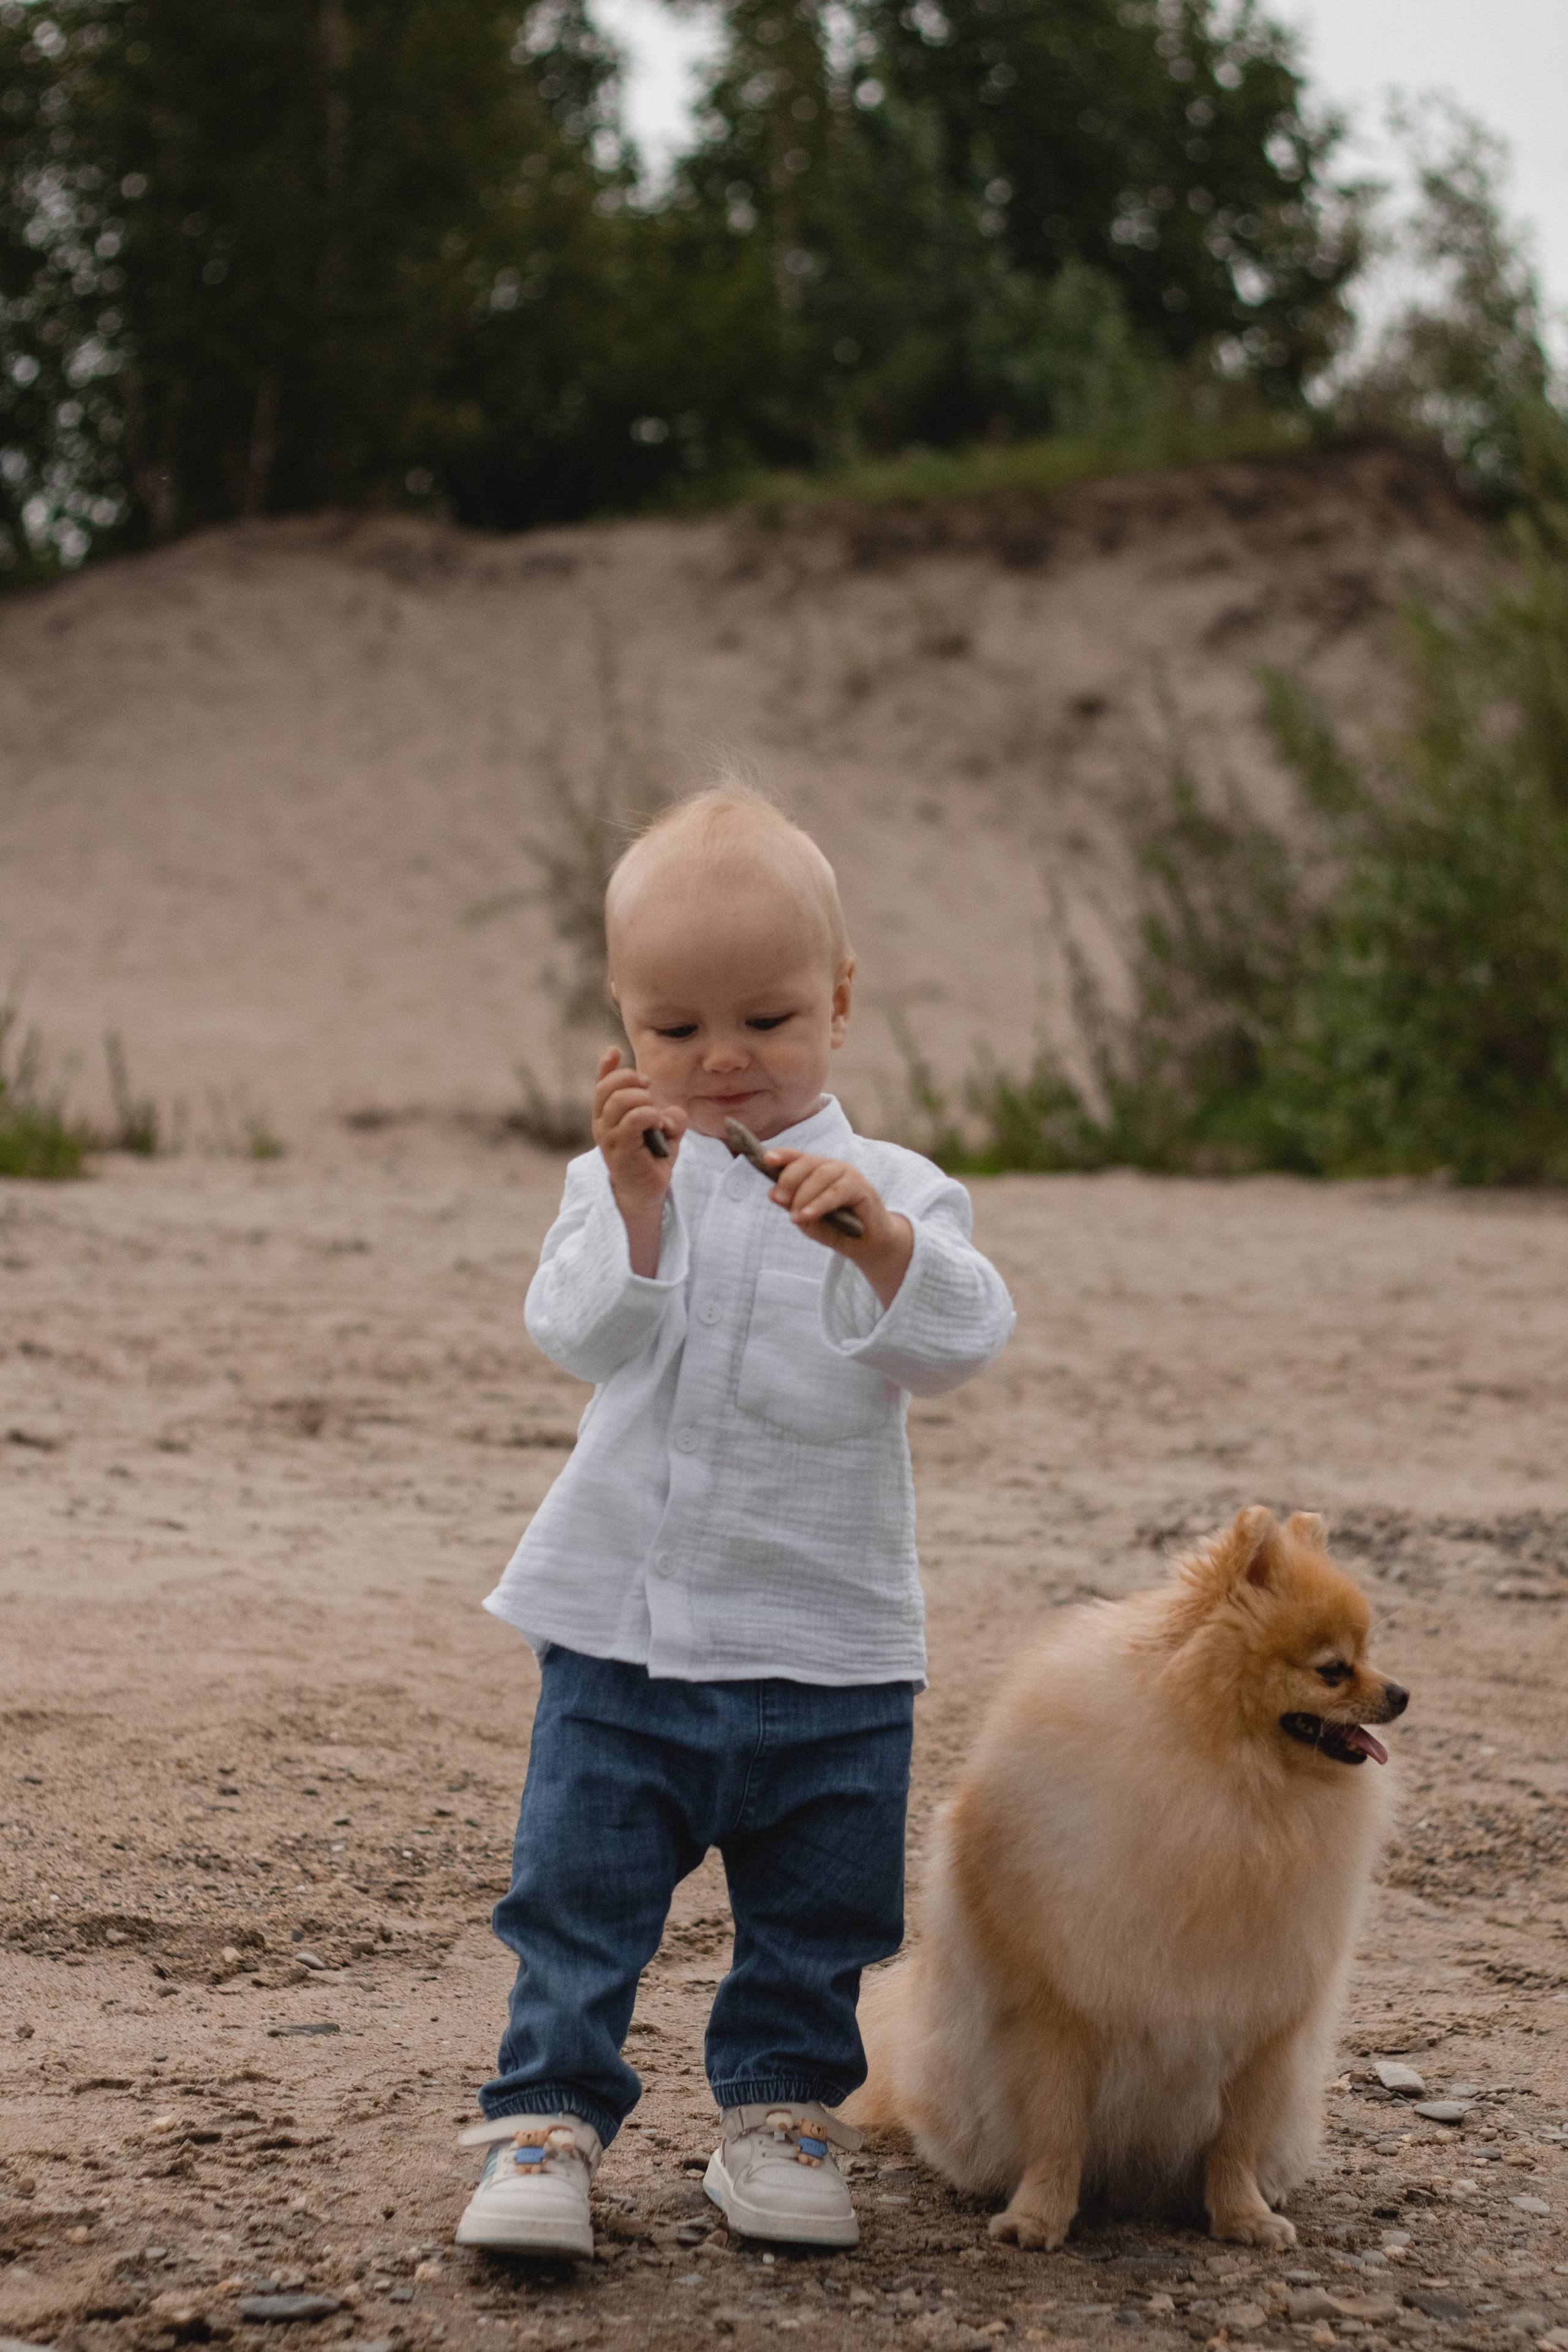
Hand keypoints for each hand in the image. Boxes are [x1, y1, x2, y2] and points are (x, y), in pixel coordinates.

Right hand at [593, 1048, 686, 1276]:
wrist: (645, 1193)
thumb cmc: (654, 1159)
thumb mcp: (664, 1131)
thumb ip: (669, 1115)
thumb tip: (671, 1112)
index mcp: (608, 1115)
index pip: (601, 1085)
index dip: (606, 1066)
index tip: (614, 1051)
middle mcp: (602, 1124)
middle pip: (608, 1087)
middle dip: (632, 1080)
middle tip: (651, 1090)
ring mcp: (608, 1137)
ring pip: (621, 1100)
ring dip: (644, 1101)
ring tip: (656, 1117)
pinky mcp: (620, 1150)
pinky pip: (634, 1119)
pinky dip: (651, 1116)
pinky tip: (659, 1127)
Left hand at [762, 1149, 913, 1308]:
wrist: (868, 1246)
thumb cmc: (837, 1229)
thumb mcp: (808, 1220)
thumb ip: (792, 1206)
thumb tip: (773, 1193)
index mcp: (818, 1171)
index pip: (798, 1157)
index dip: (783, 1155)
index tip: (767, 1159)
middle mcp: (833, 1167)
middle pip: (807, 1163)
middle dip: (789, 1179)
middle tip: (779, 1198)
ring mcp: (849, 1175)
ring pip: (821, 1176)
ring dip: (804, 1196)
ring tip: (795, 1216)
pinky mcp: (862, 1188)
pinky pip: (836, 1192)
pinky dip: (820, 1203)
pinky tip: (807, 1215)